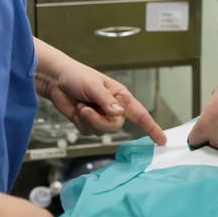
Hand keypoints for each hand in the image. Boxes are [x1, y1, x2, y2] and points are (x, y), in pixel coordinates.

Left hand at [34, 38, 165, 144]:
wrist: (55, 80)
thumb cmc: (77, 76)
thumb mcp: (93, 86)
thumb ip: (106, 101)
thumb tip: (119, 114)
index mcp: (121, 97)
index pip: (141, 115)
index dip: (152, 128)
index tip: (162, 141)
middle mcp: (113, 108)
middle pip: (115, 127)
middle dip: (99, 121)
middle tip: (86, 109)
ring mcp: (100, 117)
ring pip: (101, 131)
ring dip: (88, 120)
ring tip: (80, 106)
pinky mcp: (88, 123)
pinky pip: (88, 132)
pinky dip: (80, 122)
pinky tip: (76, 109)